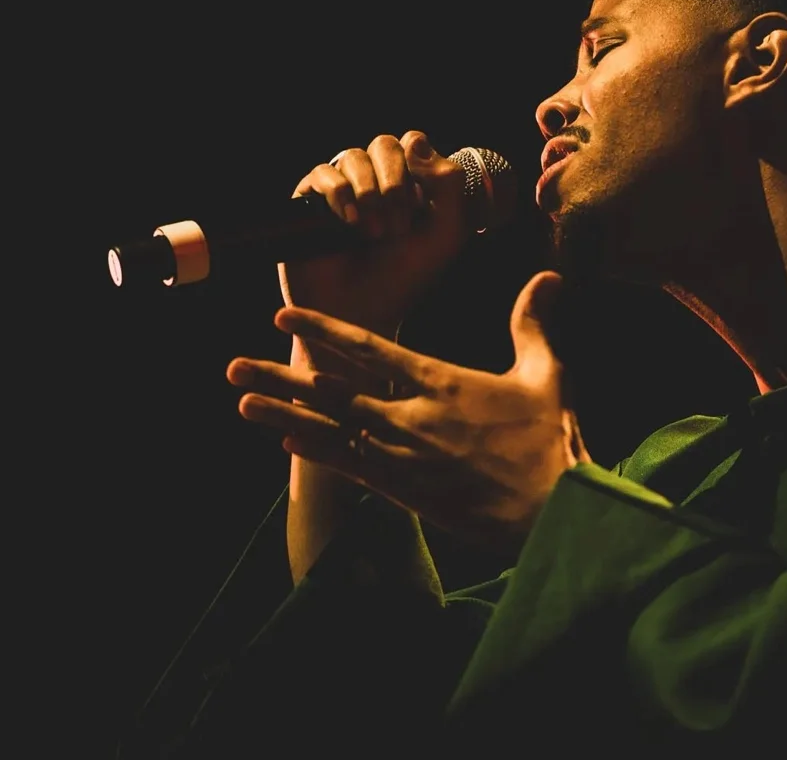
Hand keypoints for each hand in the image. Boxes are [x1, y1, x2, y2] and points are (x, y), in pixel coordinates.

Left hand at [228, 270, 589, 551]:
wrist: (550, 510)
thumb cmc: (550, 442)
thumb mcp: (547, 375)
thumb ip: (534, 325)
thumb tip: (549, 276)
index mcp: (441, 383)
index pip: (370, 348)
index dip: (324, 330)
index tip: (286, 316)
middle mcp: (412, 417)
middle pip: (333, 391)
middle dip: (281, 377)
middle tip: (235, 367)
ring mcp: (404, 457)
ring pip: (331, 430)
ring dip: (284, 416)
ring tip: (243, 402)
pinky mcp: (406, 491)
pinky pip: (351, 467)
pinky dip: (319, 453)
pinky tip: (289, 442)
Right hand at [280, 131, 470, 335]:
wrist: (364, 311)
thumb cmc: (407, 275)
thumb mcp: (447, 231)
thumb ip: (449, 181)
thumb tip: (413, 138)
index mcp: (410, 182)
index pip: (411, 142)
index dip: (418, 166)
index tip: (423, 205)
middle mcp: (375, 180)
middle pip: (384, 144)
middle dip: (394, 182)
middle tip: (398, 225)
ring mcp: (342, 189)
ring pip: (353, 156)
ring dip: (369, 192)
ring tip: (374, 233)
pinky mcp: (310, 202)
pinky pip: (322, 173)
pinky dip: (339, 193)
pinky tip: (349, 221)